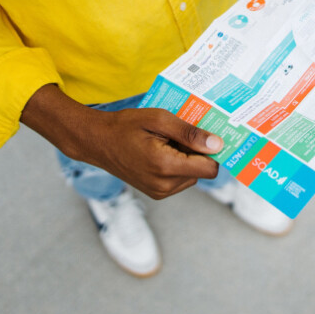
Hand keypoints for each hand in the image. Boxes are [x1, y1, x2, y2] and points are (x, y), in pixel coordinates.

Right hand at [21, 84, 223, 198]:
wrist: (97, 141)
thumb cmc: (126, 126)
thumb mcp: (159, 120)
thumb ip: (190, 133)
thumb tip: (217, 144)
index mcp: (166, 166)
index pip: (210, 168)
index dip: (212, 151)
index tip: (207, 135)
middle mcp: (164, 185)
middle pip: (202, 172)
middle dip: (197, 153)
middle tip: (179, 135)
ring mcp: (159, 192)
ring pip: (192, 176)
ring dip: (187, 160)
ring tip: (166, 143)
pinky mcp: (156, 193)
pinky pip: (179, 180)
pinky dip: (177, 167)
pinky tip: (161, 152)